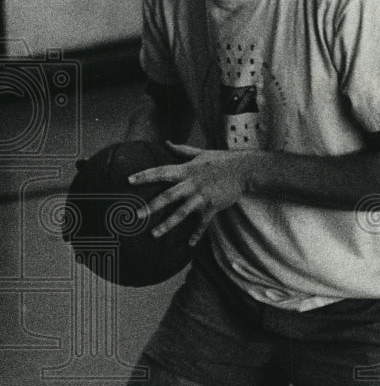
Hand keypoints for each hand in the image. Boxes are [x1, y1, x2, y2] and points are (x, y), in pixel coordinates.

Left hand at [128, 142, 252, 245]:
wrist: (244, 169)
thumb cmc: (221, 159)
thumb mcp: (201, 152)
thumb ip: (182, 150)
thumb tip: (167, 142)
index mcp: (186, 170)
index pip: (161, 172)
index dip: (145, 175)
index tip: (129, 180)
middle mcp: (192, 183)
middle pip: (168, 196)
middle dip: (151, 206)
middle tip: (136, 215)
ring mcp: (202, 196)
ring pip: (182, 212)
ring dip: (167, 224)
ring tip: (154, 234)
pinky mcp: (213, 206)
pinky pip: (202, 223)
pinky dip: (196, 234)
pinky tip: (189, 244)